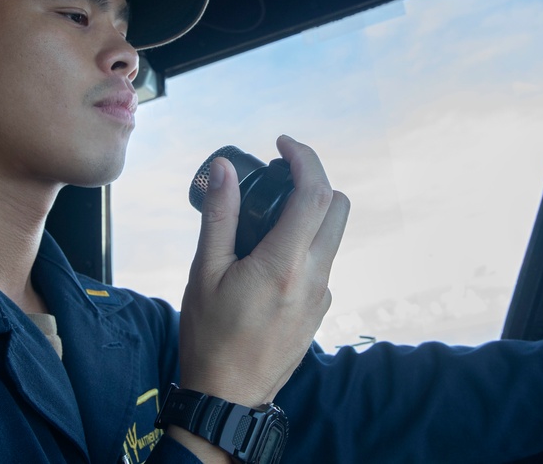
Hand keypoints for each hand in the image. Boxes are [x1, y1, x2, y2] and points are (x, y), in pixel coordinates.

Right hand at [177, 135, 349, 406]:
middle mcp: (314, 278)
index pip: (315, 194)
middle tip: (281, 176)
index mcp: (284, 265)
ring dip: (311, 214)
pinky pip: (323, 263)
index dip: (305, 158)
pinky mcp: (321, 310)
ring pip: (333, 236)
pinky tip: (270, 260)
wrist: (227, 397)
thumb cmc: (208, 337)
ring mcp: (323, 296)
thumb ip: (219, 215)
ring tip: (270, 218)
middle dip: (315, 181)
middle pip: (338, 207)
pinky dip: (305, 245)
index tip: (283, 144)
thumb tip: (223, 168)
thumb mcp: (204, 272)